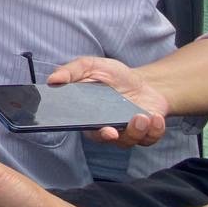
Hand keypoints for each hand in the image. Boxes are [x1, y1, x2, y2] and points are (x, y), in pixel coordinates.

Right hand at [47, 57, 168, 146]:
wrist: (143, 82)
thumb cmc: (114, 76)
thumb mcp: (91, 66)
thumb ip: (71, 71)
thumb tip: (52, 79)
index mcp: (89, 115)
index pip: (85, 127)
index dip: (94, 132)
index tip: (104, 130)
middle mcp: (106, 127)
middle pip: (105, 139)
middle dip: (111, 136)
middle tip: (115, 130)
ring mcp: (126, 132)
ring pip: (128, 141)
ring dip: (137, 131)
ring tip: (143, 116)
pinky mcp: (145, 134)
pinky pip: (149, 139)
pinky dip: (155, 130)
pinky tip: (155, 117)